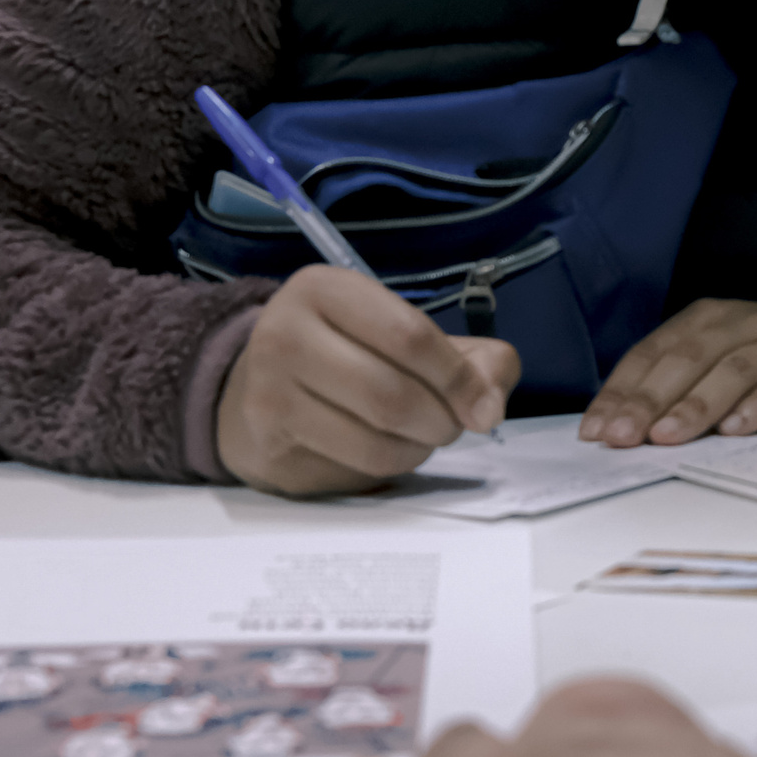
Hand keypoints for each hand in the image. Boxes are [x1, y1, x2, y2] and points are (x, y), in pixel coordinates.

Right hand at [217, 264, 518, 496]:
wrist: (267, 386)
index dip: (459, 379)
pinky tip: (388, 448)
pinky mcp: (270, 440)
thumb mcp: (414, 335)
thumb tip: (489, 408)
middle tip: (450, 425)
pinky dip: (392, 464)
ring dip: (419, 448)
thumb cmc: (356, 353)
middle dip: (441, 421)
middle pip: (393, 396)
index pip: (409, 336)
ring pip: (375, 440)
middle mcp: (285, 333)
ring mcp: (269, 390)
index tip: (484, 407)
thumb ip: (476, 360)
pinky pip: (354, 466)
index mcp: (325, 290)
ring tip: (421, 435)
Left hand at [580, 300, 756, 447]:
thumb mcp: (725, 356)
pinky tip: (738, 429)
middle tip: (622, 438)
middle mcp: (740, 323)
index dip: (621, 391)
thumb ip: (683, 383)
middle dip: (648, 401)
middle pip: (686, 360)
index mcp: (707, 319)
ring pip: (730, 371)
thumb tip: (625, 429)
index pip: (653, 352)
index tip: (597, 430)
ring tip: (668, 437)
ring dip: (696, 406)